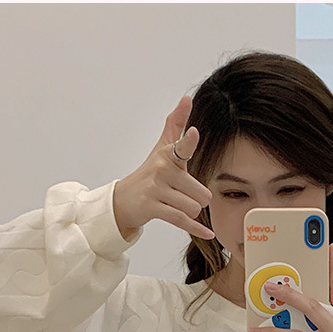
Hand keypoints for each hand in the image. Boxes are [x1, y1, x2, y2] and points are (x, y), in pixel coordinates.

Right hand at [113, 95, 214, 240]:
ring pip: (191, 207)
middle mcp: (162, 170)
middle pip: (199, 191)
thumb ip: (177, 124)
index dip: (187, 141)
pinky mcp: (152, 208)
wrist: (125, 199)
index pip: (180, 146)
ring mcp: (156, 190)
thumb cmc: (151, 172)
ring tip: (182, 206)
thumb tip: (187, 98)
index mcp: (168, 155)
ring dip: (192, 211)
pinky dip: (196, 229)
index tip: (193, 134)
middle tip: (188, 196)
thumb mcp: (163, 147)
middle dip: (199, 198)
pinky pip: (181, 220)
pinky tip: (208, 233)